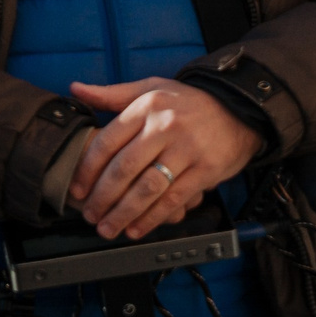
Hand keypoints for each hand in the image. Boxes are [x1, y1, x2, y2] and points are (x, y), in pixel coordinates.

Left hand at [66, 78, 263, 241]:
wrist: (238, 108)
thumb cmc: (189, 102)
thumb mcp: (151, 88)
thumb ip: (112, 93)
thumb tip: (76, 90)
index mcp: (147, 107)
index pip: (108, 141)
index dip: (88, 170)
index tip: (78, 190)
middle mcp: (165, 126)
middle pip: (125, 168)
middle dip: (103, 197)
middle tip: (90, 215)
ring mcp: (187, 149)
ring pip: (147, 188)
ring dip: (124, 213)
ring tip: (108, 227)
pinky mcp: (205, 169)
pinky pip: (174, 199)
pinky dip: (153, 218)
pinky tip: (137, 228)